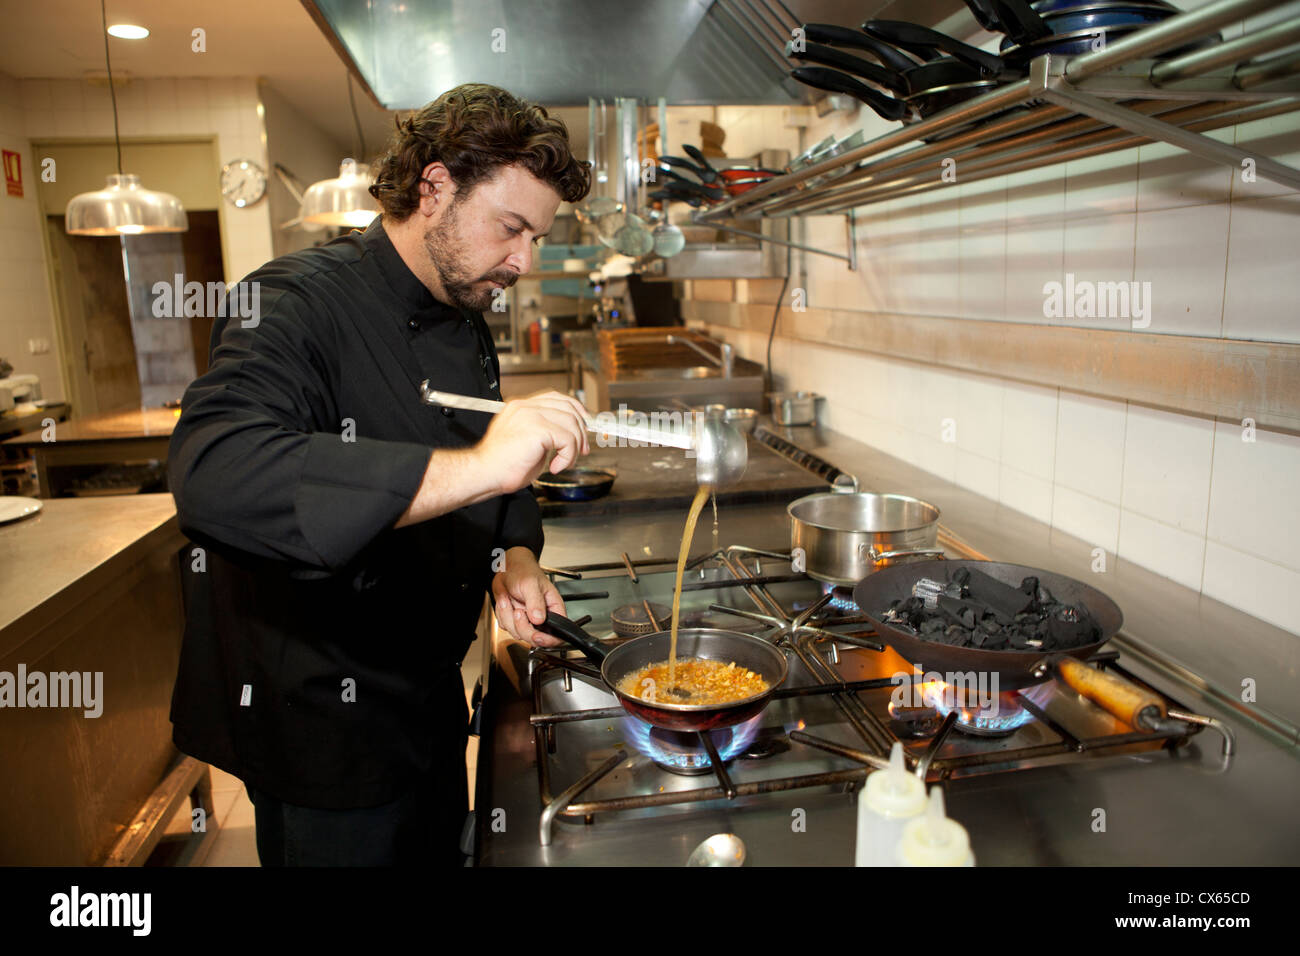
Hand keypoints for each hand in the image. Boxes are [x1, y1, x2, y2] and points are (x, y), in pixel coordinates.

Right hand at [473, 390, 589, 494]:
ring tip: (563, 462)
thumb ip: (546, 434)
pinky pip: (568, 439)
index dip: (575, 411)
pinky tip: (556, 466)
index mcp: (521, 407)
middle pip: (568, 407)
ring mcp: (531, 415)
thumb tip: (569, 438)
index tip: (583, 427)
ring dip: (574, 448)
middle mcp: (526, 407)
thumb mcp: (528, 443)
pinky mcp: (538, 428)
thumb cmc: (501, 465)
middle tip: (582, 450)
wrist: (484, 473)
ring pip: (571, 423)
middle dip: (581, 430)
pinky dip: (568, 456)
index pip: (556, 398)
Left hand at [491, 547, 565, 646]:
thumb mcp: (531, 584)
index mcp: (553, 608)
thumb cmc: (523, 571)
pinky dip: (502, 614)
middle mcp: (541, 617)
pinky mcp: (513, 619)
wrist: (506, 568)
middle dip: (522, 626)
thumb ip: (536, 602)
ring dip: (509, 616)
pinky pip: (506, 626)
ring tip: (510, 600)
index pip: (558, 634)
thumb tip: (539, 618)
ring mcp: (527, 619)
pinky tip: (506, 601)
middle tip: (518, 612)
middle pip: (535, 638)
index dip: (548, 640)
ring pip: (517, 633)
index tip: (537, 636)